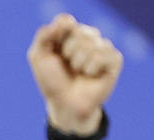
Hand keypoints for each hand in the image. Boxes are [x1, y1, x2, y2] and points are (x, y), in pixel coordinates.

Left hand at [29, 14, 120, 134]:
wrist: (65, 105)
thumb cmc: (52, 82)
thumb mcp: (38, 58)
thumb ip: (43, 36)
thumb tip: (63, 21)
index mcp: (70, 34)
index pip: (65, 21)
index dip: (58, 36)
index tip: (54, 50)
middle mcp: (88, 37)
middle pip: (78, 31)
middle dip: (67, 52)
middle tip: (68, 65)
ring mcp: (103, 47)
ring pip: (90, 43)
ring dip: (78, 62)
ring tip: (79, 72)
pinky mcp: (114, 60)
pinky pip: (102, 55)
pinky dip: (91, 68)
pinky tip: (91, 75)